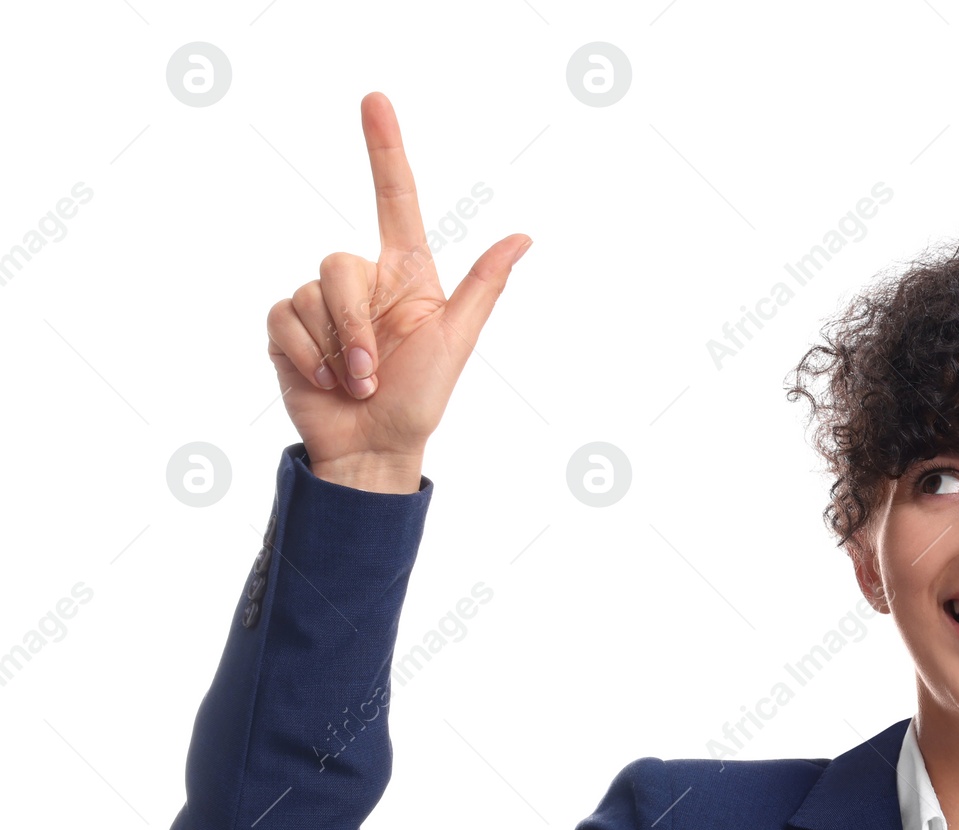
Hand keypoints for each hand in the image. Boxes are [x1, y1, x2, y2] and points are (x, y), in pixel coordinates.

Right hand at [266, 92, 529, 491]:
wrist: (373, 447)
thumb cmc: (420, 399)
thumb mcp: (456, 340)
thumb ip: (483, 286)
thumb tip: (523, 236)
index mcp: (405, 275)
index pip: (394, 199)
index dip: (384, 149)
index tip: (375, 100)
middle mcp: (362, 282)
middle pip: (338, 264)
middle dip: (354, 325)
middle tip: (373, 370)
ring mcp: (321, 304)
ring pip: (310, 295)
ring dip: (335, 349)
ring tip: (356, 382)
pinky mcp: (287, 329)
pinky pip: (283, 319)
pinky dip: (305, 356)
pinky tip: (325, 382)